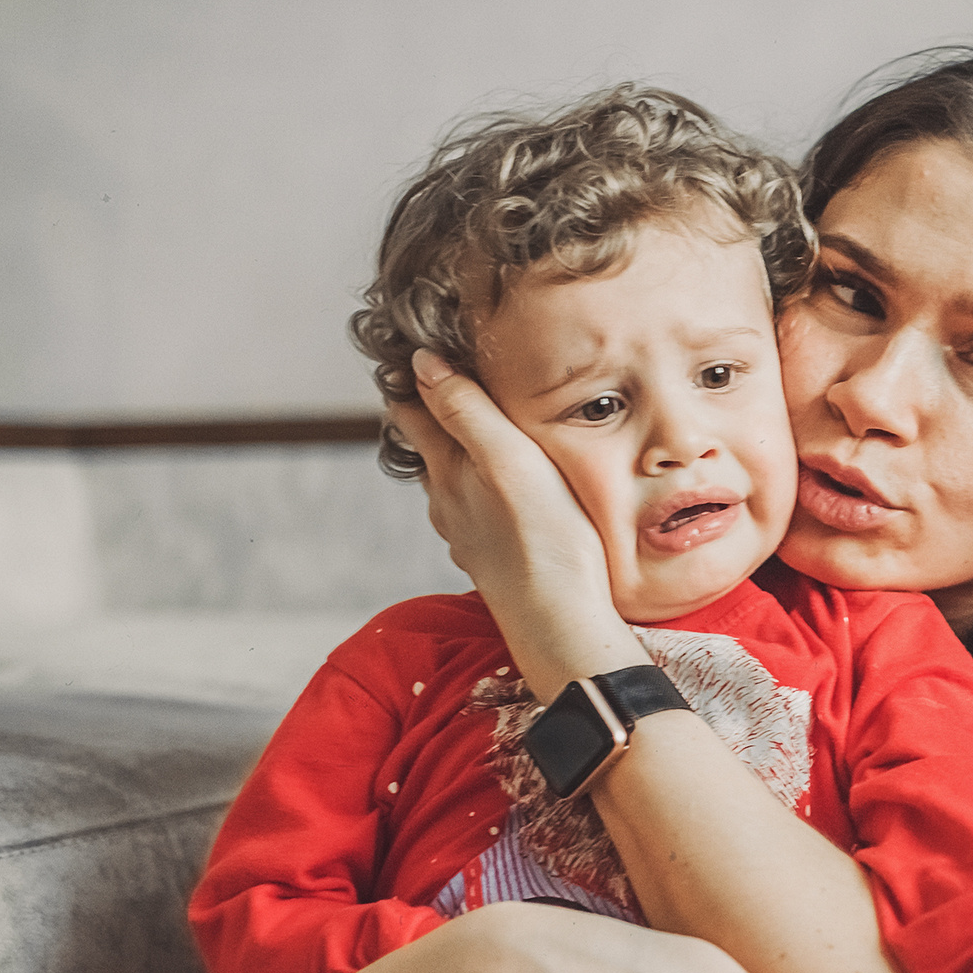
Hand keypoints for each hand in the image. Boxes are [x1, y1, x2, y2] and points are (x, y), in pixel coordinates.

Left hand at [391, 350, 639, 693]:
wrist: (562, 622)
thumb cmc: (544, 538)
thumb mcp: (507, 458)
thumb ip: (464, 409)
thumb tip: (420, 362)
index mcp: (447, 472)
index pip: (412, 412)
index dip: (411, 380)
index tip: (412, 349)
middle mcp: (448, 504)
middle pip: (430, 447)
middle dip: (435, 412)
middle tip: (447, 375)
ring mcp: (468, 535)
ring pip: (455, 482)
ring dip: (462, 454)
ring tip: (482, 428)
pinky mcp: (493, 559)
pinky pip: (480, 512)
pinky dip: (484, 489)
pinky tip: (508, 492)